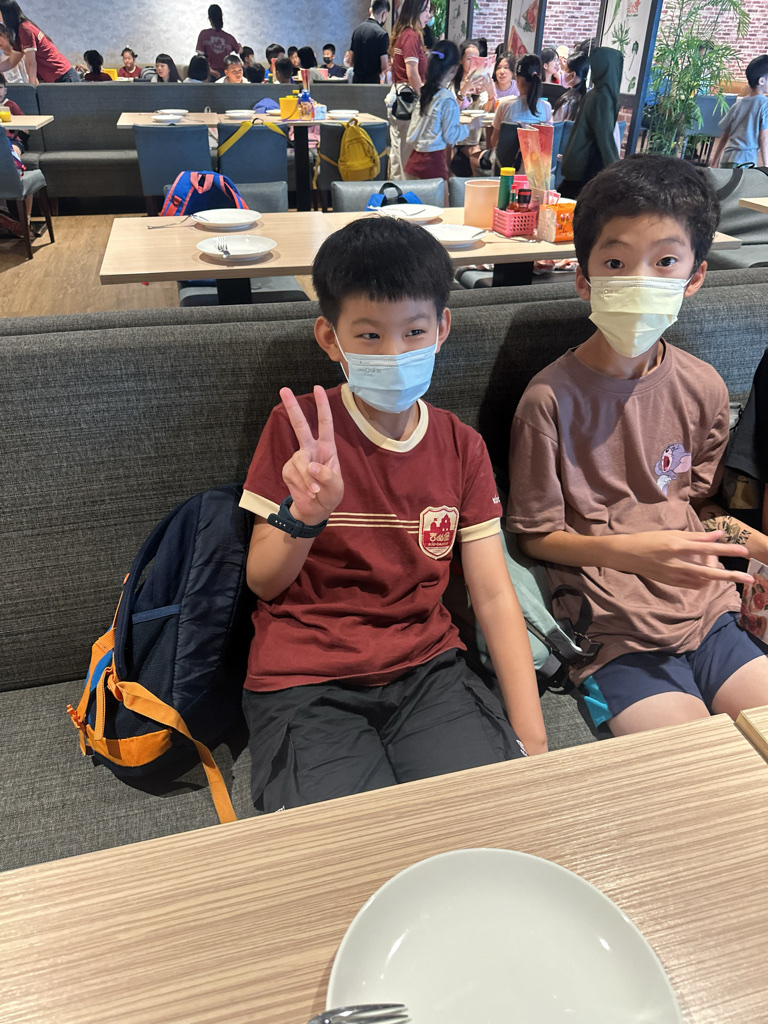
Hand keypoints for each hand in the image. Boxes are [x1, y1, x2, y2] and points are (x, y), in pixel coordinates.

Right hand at [279, 385, 343, 524]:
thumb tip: (311, 466)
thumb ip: (327, 476)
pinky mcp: (288, 470)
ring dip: (308, 480)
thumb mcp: (336, 487)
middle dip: (293, 408)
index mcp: (326, 448)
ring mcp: (298, 459)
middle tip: (283, 389)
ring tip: (315, 491)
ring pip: (300, 463)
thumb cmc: (330, 494)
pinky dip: (302, 485)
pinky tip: (307, 491)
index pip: (325, 423)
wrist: (315, 510)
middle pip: (300, 426)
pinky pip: (293, 474)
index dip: (322, 406)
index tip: (317, 388)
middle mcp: (311, 449)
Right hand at [611, 530, 752, 589]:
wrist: (626, 555)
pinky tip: (707, 578)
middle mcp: (677, 562)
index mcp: (677, 546)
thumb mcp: (671, 533)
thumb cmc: (648, 540)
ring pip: (703, 580)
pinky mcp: (671, 583)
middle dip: (731, 575)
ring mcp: (674, 575)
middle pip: (710, 572)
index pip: (708, 548)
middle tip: (749, 578)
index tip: (744, 551)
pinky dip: (703, 582)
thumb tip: (718, 535)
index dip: (727, 550)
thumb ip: (696, 536)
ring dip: (716, 577)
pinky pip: (693, 585)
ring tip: (724, 572)